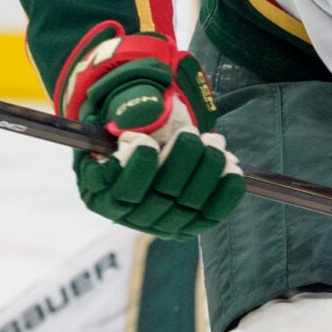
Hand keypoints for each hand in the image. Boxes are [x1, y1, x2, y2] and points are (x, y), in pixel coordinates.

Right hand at [55, 23, 244, 238]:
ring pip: (186, 206)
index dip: (134, 166)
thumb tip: (149, 111)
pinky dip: (225, 194)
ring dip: (206, 171)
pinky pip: (208, 216)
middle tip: (190, 131)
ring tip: (214, 141)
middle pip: (156, 196)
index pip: (116, 188)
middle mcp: (125, 214)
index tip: (146, 140)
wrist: (153, 139)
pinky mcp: (186, 226)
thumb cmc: (131, 121)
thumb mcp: (122, 108)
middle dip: (179, 160)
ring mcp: (157, 224)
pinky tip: (233, 169)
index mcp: (98, 189)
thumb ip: (131, 106)